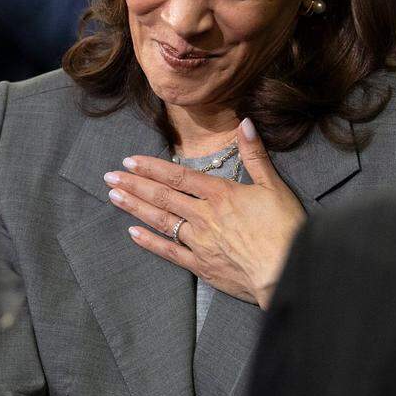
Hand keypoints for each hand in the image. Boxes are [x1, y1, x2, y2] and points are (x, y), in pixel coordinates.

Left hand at [104, 117, 304, 308]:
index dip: (151, 167)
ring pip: (160, 220)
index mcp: (220, 194)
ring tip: (113, 197)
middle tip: (109, 177)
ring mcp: (199, 242)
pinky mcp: (201, 265)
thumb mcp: (274, 186)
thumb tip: (245, 123)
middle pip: (162, 196)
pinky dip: (149, 242)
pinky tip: (132, 232)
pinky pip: (169, 251)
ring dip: (135, 207)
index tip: (129, 161)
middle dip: (134, 185)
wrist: (286, 272)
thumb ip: (255, 155)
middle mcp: (203, 216)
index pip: (178, 176)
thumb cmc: (285, 229)